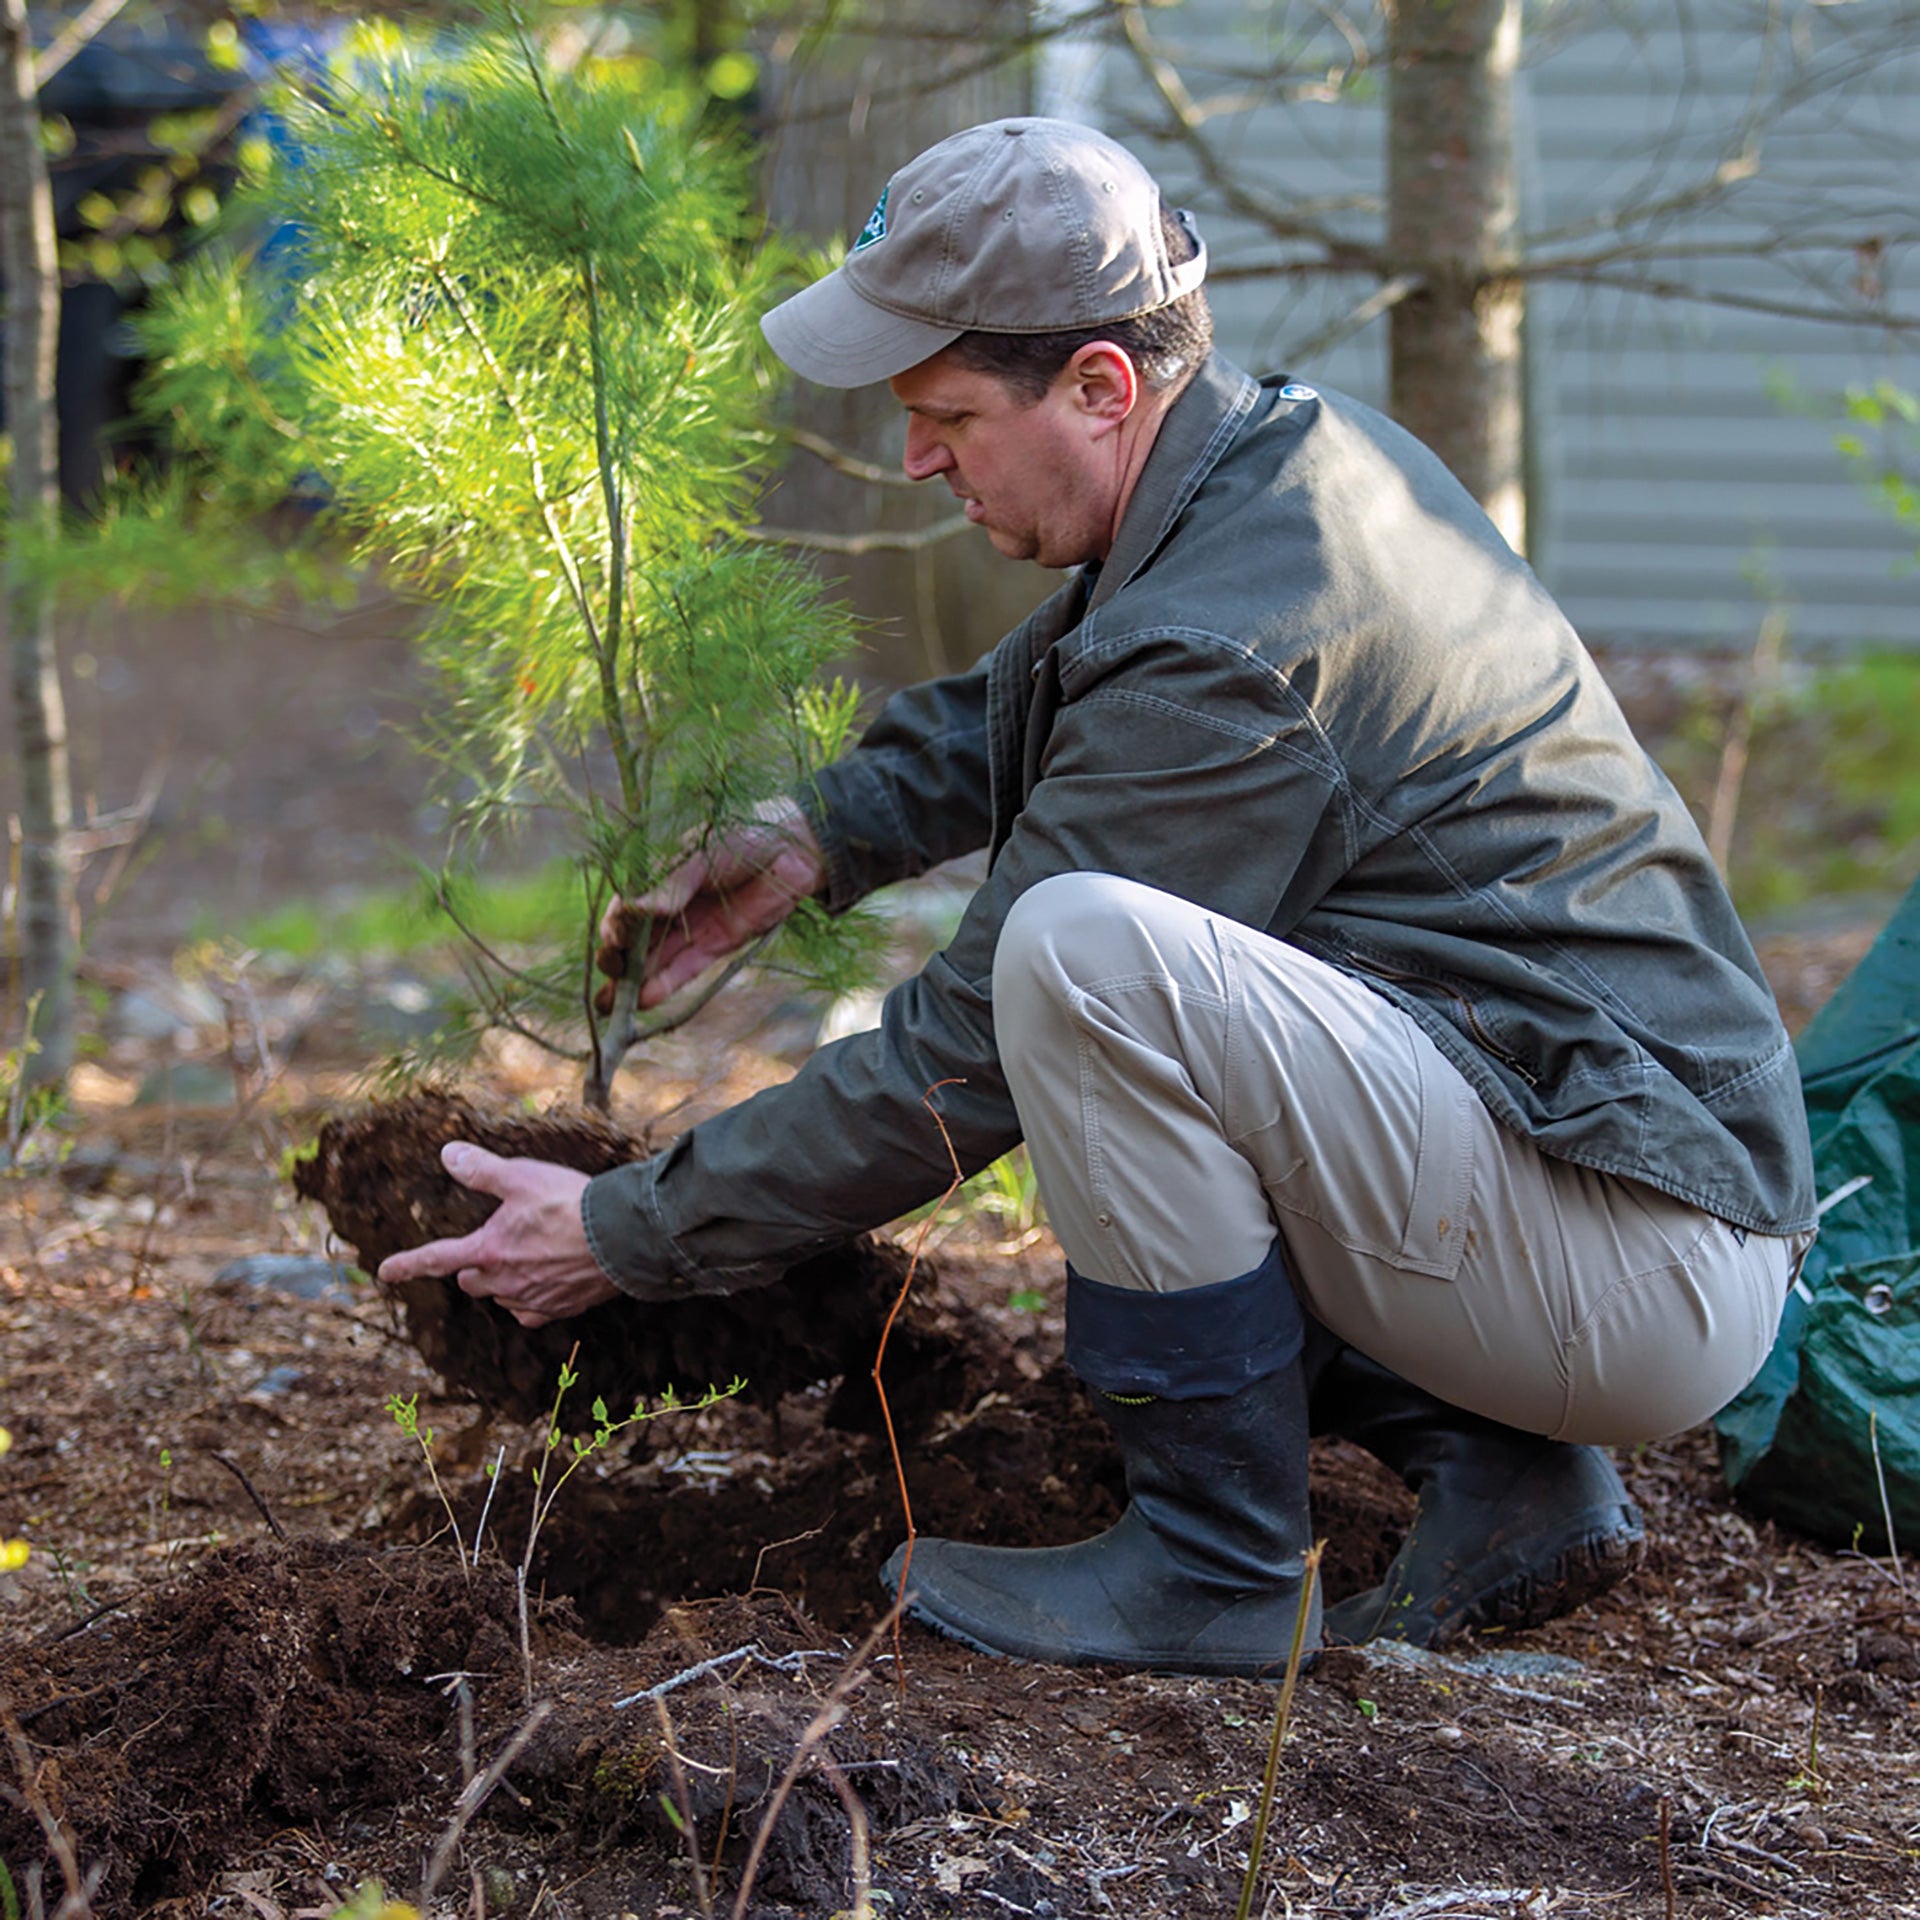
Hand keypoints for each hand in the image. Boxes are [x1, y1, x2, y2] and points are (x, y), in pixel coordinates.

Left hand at [376, 1142, 620, 1327]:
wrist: (621, 1237)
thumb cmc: (570, 1204)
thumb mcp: (521, 1176)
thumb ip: (482, 1169)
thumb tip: (448, 1154)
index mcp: (487, 1250)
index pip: (436, 1259)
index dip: (407, 1264)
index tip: (384, 1272)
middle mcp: (503, 1282)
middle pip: (470, 1281)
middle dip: (472, 1267)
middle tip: (491, 1245)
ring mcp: (531, 1299)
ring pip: (500, 1297)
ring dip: (502, 1282)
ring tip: (525, 1258)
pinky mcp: (559, 1308)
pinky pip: (531, 1312)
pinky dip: (529, 1300)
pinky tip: (542, 1284)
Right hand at [596, 797, 825, 1013]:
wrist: (793, 849)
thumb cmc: (741, 837)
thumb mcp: (700, 857)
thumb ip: (670, 886)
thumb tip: (633, 909)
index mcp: (657, 878)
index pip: (624, 908)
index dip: (615, 927)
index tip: (615, 940)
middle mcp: (668, 907)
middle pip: (633, 940)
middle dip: (616, 961)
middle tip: (611, 973)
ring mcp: (691, 928)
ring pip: (654, 960)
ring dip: (632, 983)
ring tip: (611, 1008)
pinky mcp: (715, 946)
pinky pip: (684, 969)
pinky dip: (664, 984)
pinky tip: (644, 1000)